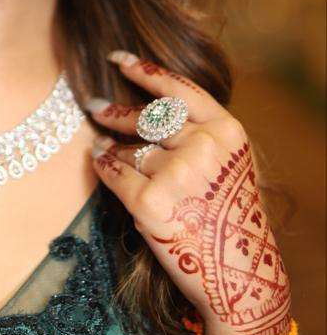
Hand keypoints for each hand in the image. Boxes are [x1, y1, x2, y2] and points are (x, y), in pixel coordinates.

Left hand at [88, 50, 292, 334]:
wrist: (240, 275)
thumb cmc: (232, 218)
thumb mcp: (232, 165)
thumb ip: (202, 133)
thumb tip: (150, 106)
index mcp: (226, 132)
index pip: (178, 90)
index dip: (145, 71)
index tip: (118, 59)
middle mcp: (202, 148)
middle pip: (147, 117)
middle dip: (115, 111)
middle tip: (94, 106)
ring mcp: (176, 175)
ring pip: (128, 148)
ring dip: (111, 146)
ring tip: (101, 146)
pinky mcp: (150, 204)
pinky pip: (114, 173)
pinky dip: (102, 166)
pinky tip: (97, 160)